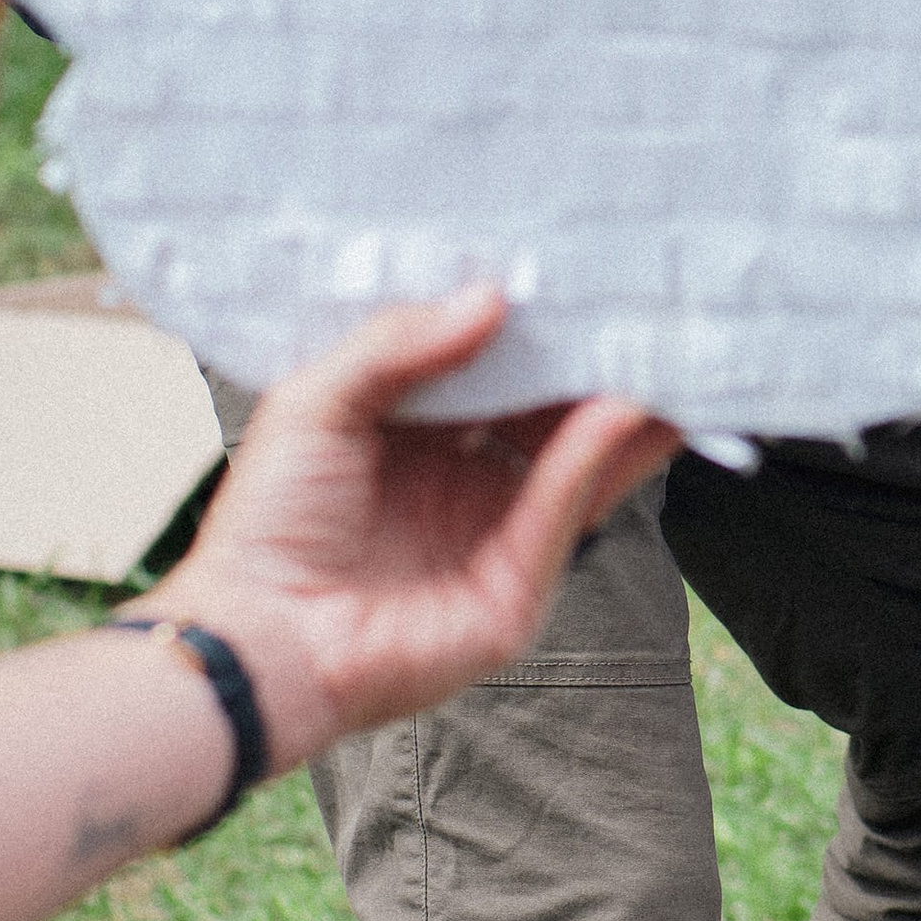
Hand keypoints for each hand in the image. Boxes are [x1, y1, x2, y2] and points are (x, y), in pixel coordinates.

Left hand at [143, 287, 677, 758]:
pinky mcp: (516, 590)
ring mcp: (492, 537)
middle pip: (543, 413)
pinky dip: (592, 459)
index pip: (486, 372)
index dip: (524, 330)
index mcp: (409, 438)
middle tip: (631, 305)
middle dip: (588, 364)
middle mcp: (458, 484)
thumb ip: (399, 344)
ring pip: (574, 462)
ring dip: (620, 409)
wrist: (258, 639)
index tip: (562, 280)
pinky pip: (562, 512)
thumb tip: (489, 299)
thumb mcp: (316, 403)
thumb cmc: (266, 527)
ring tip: (661, 353)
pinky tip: (614, 410)